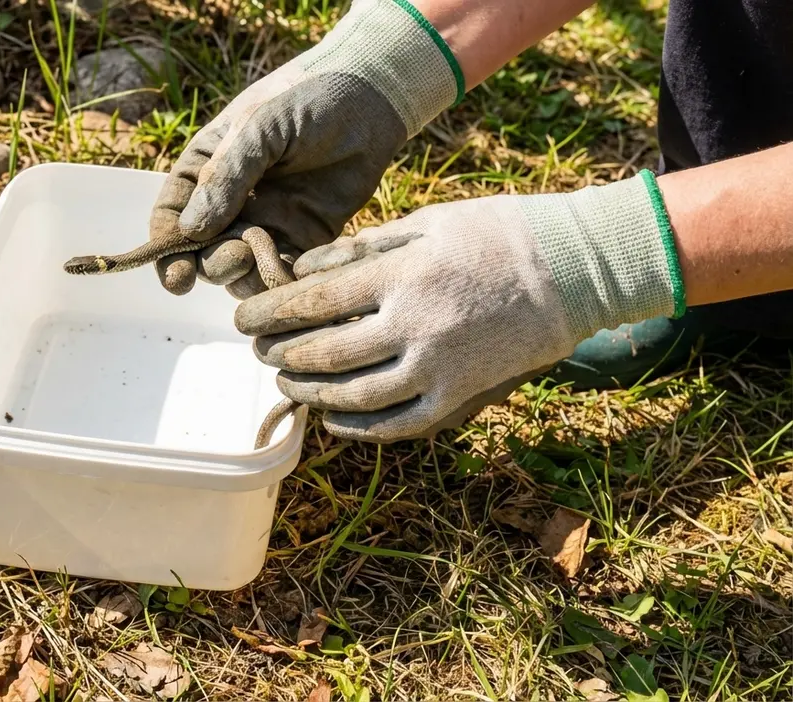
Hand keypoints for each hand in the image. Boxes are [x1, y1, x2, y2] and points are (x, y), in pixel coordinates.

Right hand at [148, 0, 462, 297]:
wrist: (371, 99)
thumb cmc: (306, 100)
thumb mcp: (259, 128)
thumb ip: (226, 177)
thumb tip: (190, 231)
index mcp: (205, 171)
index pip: (171, 216)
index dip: (166, 249)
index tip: (175, 275)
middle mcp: (230, 203)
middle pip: (201, 252)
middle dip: (209, 264)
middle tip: (233, 256)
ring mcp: (266, 223)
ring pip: (239, 270)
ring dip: (242, 276)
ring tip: (258, 257)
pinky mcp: (304, 239)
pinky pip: (282, 272)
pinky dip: (279, 281)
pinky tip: (287, 273)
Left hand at [235, 172, 685, 441]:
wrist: (575, 269)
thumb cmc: (497, 232)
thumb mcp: (427, 221)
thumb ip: (363, 248)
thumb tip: (305, 268)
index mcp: (402, 274)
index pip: (314, 300)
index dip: (270, 312)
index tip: (244, 318)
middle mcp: (414, 325)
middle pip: (325, 352)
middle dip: (281, 353)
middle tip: (259, 350)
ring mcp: (438, 366)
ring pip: (354, 395)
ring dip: (310, 392)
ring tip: (286, 381)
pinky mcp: (460, 395)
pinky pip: (399, 424)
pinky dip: (359, 428)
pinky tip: (333, 419)